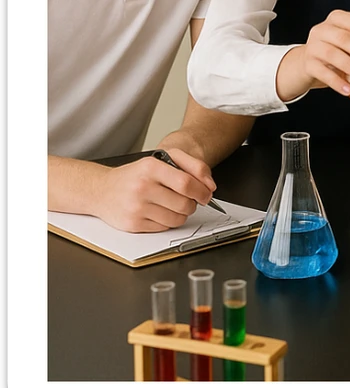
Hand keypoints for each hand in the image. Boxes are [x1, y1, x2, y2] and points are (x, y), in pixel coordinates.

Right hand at [95, 150, 217, 232]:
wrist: (101, 190)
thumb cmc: (135, 175)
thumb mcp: (161, 159)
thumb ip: (191, 165)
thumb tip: (210, 185)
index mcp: (151, 168)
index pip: (186, 183)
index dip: (202, 190)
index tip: (207, 193)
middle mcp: (142, 187)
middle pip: (184, 203)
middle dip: (193, 204)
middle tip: (191, 200)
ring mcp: (136, 207)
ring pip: (176, 219)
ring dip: (182, 214)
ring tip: (175, 205)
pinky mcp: (133, 224)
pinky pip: (164, 228)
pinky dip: (168, 222)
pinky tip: (161, 212)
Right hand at [285, 10, 349, 100]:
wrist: (307, 62)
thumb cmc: (335, 51)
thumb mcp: (349, 43)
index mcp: (338, 19)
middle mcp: (323, 29)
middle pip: (346, 38)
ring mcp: (313, 46)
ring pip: (333, 54)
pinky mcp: (307, 64)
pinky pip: (322, 72)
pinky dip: (337, 82)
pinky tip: (348, 89)